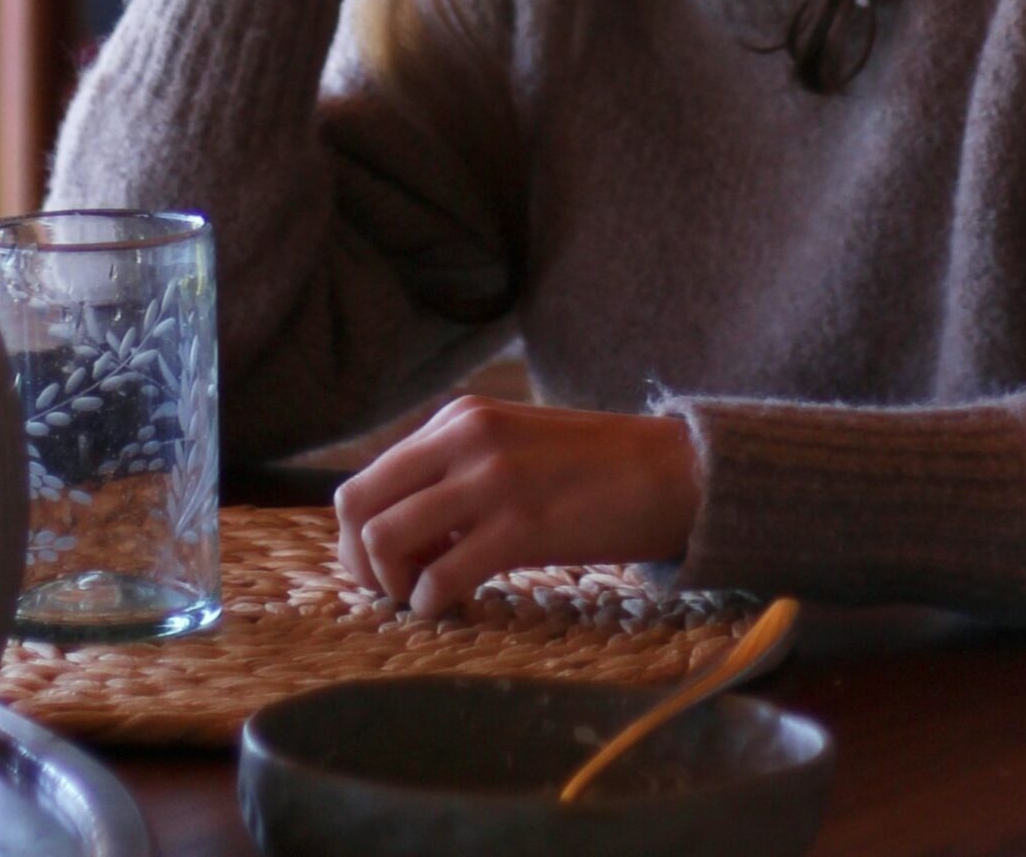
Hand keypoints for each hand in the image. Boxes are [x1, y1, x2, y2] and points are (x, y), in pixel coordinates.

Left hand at [334, 396, 700, 616]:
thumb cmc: (591, 467)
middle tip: (396, 588)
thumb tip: (401, 528)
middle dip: (360, 562)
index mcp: (458, 418)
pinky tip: (457, 607)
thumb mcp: (509, 444)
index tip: (389, 566)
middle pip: (357, 506)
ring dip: (394, 584)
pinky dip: (432, 605)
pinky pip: (439, 577)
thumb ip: (455, 470)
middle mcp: (464, 439)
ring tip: (428, 595)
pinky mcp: (520, 527)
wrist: (669, 470)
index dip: (358, 536)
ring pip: (385, 540)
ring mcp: (490, 480)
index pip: (364, 479)